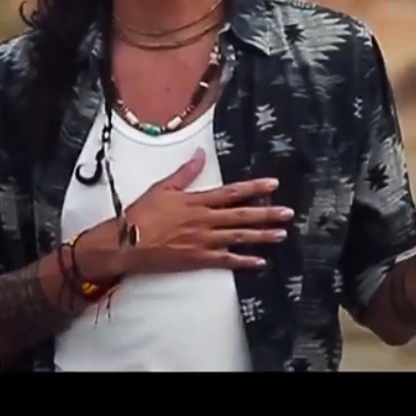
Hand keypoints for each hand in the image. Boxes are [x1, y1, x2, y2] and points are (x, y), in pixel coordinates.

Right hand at [120, 149, 293, 273]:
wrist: (127, 243)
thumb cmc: (141, 214)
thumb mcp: (163, 187)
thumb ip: (185, 172)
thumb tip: (201, 154)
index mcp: (197, 201)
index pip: (231, 192)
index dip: (254, 188)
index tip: (273, 184)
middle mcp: (204, 220)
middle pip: (241, 216)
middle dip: (266, 213)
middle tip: (288, 213)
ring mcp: (203, 241)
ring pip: (238, 237)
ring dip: (261, 236)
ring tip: (281, 234)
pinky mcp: (198, 259)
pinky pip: (226, 260)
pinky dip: (244, 261)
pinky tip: (260, 262)